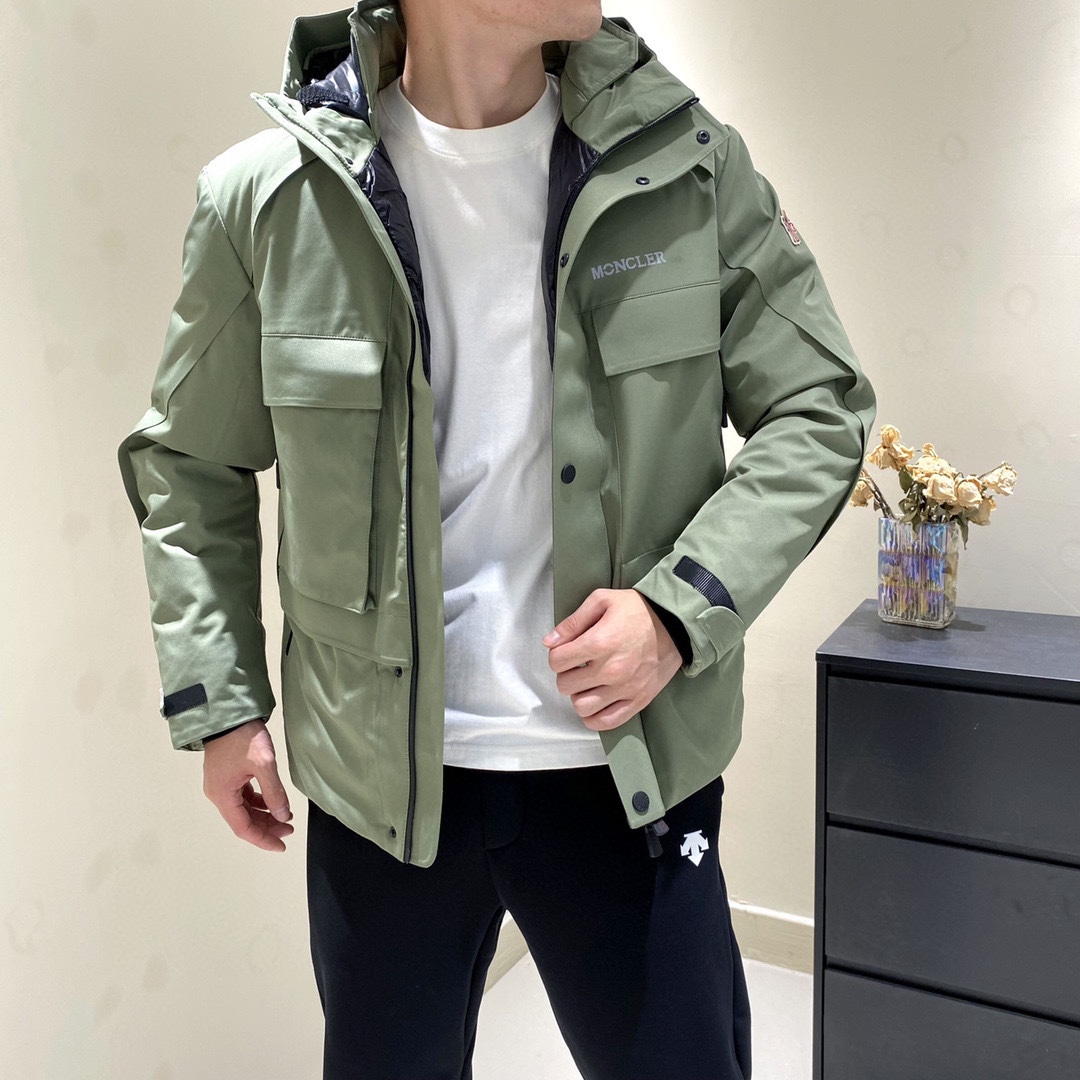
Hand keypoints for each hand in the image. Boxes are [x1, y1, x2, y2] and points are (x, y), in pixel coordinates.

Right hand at [203, 719, 293, 851]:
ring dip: (263, 815)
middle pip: (243, 820)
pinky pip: (243, 797)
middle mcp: (218, 794)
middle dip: (266, 827)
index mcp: (222, 795)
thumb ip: (274, 792)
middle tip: (289, 829)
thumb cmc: (243, 736)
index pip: (243, 828)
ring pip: (243, 809)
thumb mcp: (263, 764)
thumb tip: (283, 816)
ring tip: (285, 816)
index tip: (281, 845)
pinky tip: (272, 801)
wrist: (228, 713)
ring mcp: (221, 784)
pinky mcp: (227, 775)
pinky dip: (258, 802)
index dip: (263, 839)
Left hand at [544, 589, 681, 731]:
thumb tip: (548, 642)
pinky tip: (596, 701)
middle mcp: (610, 670)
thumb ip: (573, 622)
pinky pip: (605, 722)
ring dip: (580, 695)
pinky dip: (594, 717)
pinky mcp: (638, 701)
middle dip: (566, 674)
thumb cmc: (637, 610)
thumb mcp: (602, 601)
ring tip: (589, 683)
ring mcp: (625, 689)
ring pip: (582, 707)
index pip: (556, 661)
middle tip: (578, 666)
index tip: (567, 651)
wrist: (675, 624)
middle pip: (565, 686)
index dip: (557, 655)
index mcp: (599, 643)